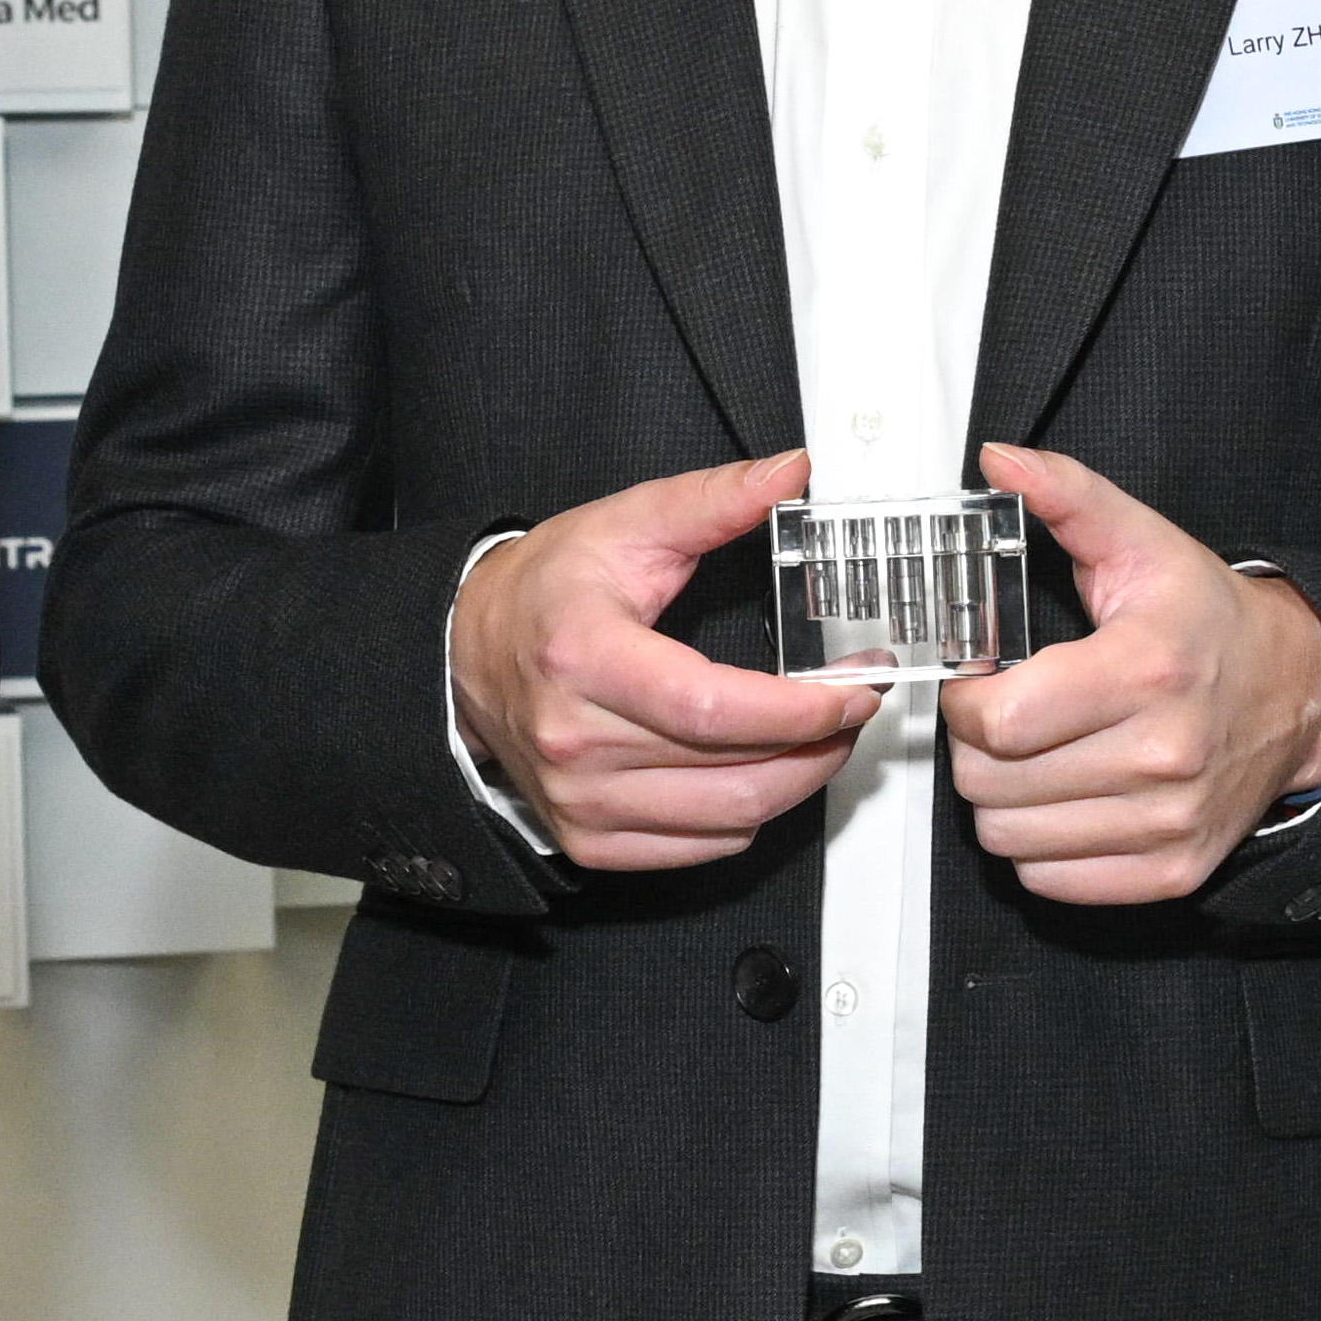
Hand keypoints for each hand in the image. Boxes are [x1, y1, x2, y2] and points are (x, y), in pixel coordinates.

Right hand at [450, 448, 877, 869]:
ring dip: (798, 782)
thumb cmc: (544, 592)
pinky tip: (761, 771)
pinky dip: (748, 814)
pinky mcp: (590, 839)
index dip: (799, 710)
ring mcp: (581, 802)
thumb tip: (789, 473)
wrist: (466, 653)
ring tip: (821, 737)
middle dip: (820, 744)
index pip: (711, 708)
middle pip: (735, 774)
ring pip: (730, 819)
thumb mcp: (624, 525)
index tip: (853, 690)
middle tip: (854, 707)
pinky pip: (704, 847)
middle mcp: (576, 742)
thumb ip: (712, 500)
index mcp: (583, 657)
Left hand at [939, 445, 1320, 906]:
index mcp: (1146, 670)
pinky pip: (1050, 880)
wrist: (1299, 691)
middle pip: (992, 782)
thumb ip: (1068, 498)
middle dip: (977, 747)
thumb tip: (1003, 462)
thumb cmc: (1209, 623)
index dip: (965, 702)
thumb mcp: (1143, 546)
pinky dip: (1039, 847)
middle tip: (1006, 717)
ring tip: (1033, 757)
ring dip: (1001, 799)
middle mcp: (1162, 754)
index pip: (1001, 721)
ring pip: (1008, 838)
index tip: (980, 682)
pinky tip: (1063, 799)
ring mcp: (1169, 821)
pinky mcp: (1171, 869)